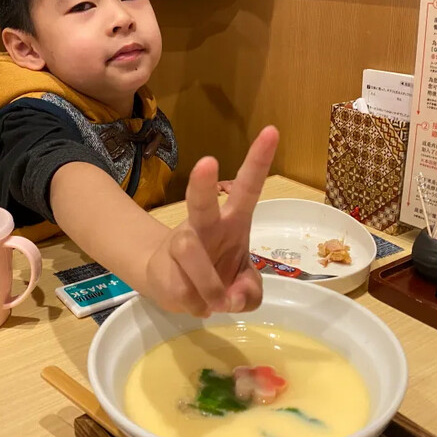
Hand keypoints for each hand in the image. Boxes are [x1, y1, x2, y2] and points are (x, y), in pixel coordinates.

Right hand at [144, 126, 278, 316]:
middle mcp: (207, 225)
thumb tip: (232, 298)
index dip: (259, 161)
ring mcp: (183, 243)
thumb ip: (250, 293)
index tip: (271, 131)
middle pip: (202, 203)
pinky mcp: (165, 265)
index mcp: (235, 220)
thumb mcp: (246, 286)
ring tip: (217, 303)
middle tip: (207, 163)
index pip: (248, 187)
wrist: (172, 284)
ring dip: (208, 285)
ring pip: (191, 254)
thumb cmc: (219, 274)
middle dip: (203, 184)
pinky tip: (197, 303)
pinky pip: (184, 289)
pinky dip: (198, 305)